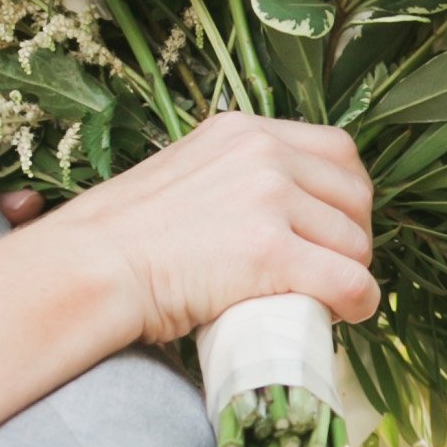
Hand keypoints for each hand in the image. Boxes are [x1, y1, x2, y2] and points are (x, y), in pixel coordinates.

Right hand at [47, 116, 376, 348]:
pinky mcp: (270, 251)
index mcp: (242, 130)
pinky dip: (357, 304)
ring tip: (320, 298)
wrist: (89, 268)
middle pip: (356, 195)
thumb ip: (231, 178)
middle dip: (352, 238)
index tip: (331, 231)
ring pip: (355, 243)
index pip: (337, 151)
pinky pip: (349, 281)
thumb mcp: (184, 176)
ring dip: (349, 275)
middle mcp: (262, 152)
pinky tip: (342, 316)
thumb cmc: (122, 238)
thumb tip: (276, 214)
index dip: (345, 198)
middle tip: (329, 272)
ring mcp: (268, 198)